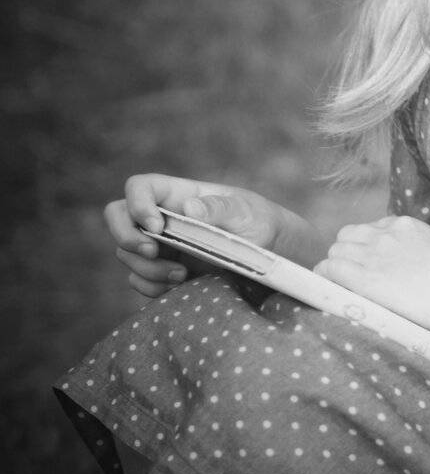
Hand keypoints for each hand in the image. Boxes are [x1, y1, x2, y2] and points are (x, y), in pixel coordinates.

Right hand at [105, 173, 281, 298]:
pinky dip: (152, 287)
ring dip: (147, 267)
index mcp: (177, 194)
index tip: (157, 226)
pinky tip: (180, 286)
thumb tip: (188, 208)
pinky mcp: (164, 271)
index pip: (139, 187)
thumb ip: (219, 208)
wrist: (268, 255)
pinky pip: (139, 280)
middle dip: (126, 237)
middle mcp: (161, 217)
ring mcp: (160, 245)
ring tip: (182, 274)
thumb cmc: (257, 222)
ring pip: (126, 253)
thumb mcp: (245, 211)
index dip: (137, 204)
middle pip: (117, 217)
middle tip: (152, 251)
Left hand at [316, 215, 429, 341]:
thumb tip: (408, 272)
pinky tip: (332, 294)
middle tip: (355, 282)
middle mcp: (387, 234)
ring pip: (336, 252)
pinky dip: (326, 280)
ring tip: (345, 291)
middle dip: (348, 257)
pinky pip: (329, 270)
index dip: (365, 250)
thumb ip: (418, 254)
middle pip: (347, 237)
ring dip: (337, 269)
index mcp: (407, 225)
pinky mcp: (366, 278)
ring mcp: (375, 254)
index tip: (370, 268)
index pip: (369, 229)